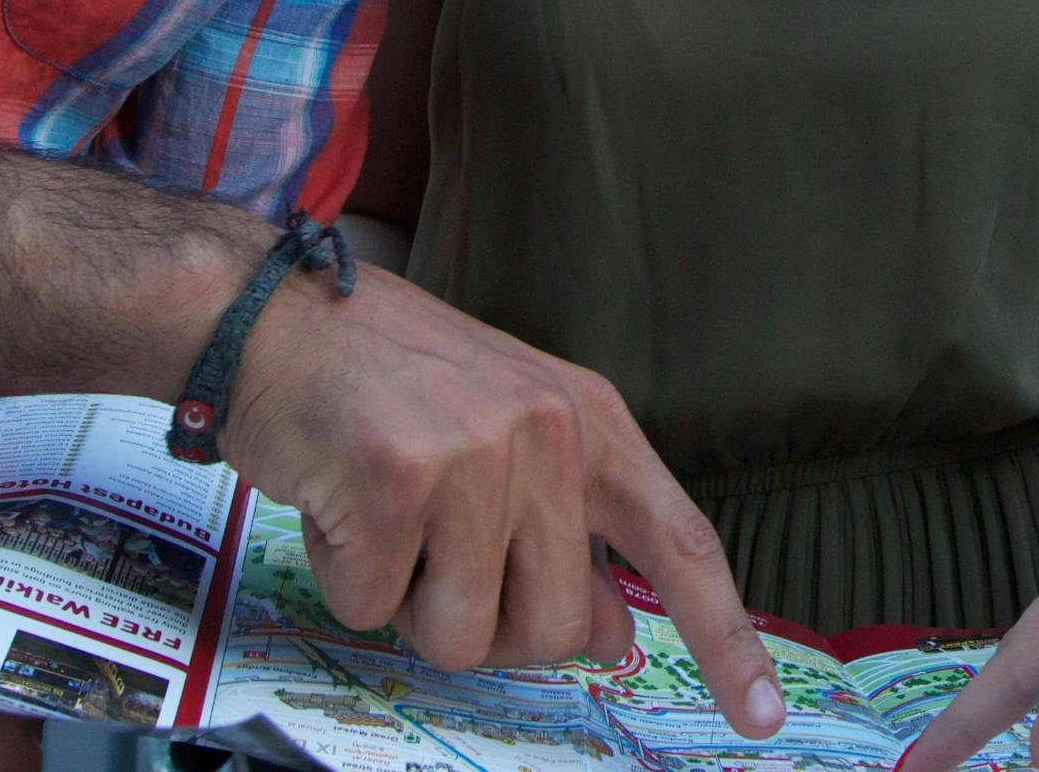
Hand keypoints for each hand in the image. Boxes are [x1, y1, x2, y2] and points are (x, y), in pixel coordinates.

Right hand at [224, 264, 784, 734]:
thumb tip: (613, 635)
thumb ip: (567, 532)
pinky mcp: (397, 480)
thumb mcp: (508, 438)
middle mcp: (551, 432)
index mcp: (592, 421)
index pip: (682, 544)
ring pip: (460, 638)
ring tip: (383, 516)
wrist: (273, 319)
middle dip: (481, 622)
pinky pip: (372, 610)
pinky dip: (342, 575)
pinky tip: (334, 501)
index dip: (728, 640)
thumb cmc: (390, 385)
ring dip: (406, 603)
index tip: (766, 720)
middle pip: (550, 633)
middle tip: (431, 549)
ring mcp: (478, 454)